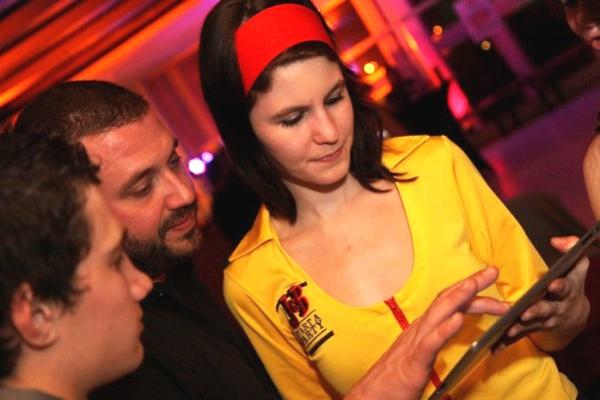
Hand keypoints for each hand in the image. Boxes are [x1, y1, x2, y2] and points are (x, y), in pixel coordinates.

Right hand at [345, 267, 508, 399]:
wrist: (369, 398)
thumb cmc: (393, 383)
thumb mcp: (418, 358)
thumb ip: (432, 343)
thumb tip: (448, 331)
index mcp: (421, 331)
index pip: (447, 303)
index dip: (468, 289)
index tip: (488, 280)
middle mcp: (418, 331)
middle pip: (445, 301)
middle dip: (470, 284)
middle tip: (492, 271)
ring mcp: (414, 345)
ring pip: (437, 315)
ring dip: (457, 298)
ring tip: (474, 285)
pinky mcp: (412, 364)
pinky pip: (429, 344)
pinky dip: (444, 330)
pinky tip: (458, 320)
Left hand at [502, 236, 589, 351]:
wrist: (575, 313)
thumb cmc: (572, 283)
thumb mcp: (577, 265)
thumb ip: (572, 247)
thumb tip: (556, 240)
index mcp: (566, 291)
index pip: (565, 288)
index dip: (559, 286)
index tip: (553, 284)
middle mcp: (556, 308)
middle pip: (546, 310)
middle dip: (537, 311)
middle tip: (526, 312)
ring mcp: (544, 321)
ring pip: (532, 325)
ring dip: (521, 327)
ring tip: (510, 328)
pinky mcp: (532, 330)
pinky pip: (519, 337)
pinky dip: (507, 342)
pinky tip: (495, 347)